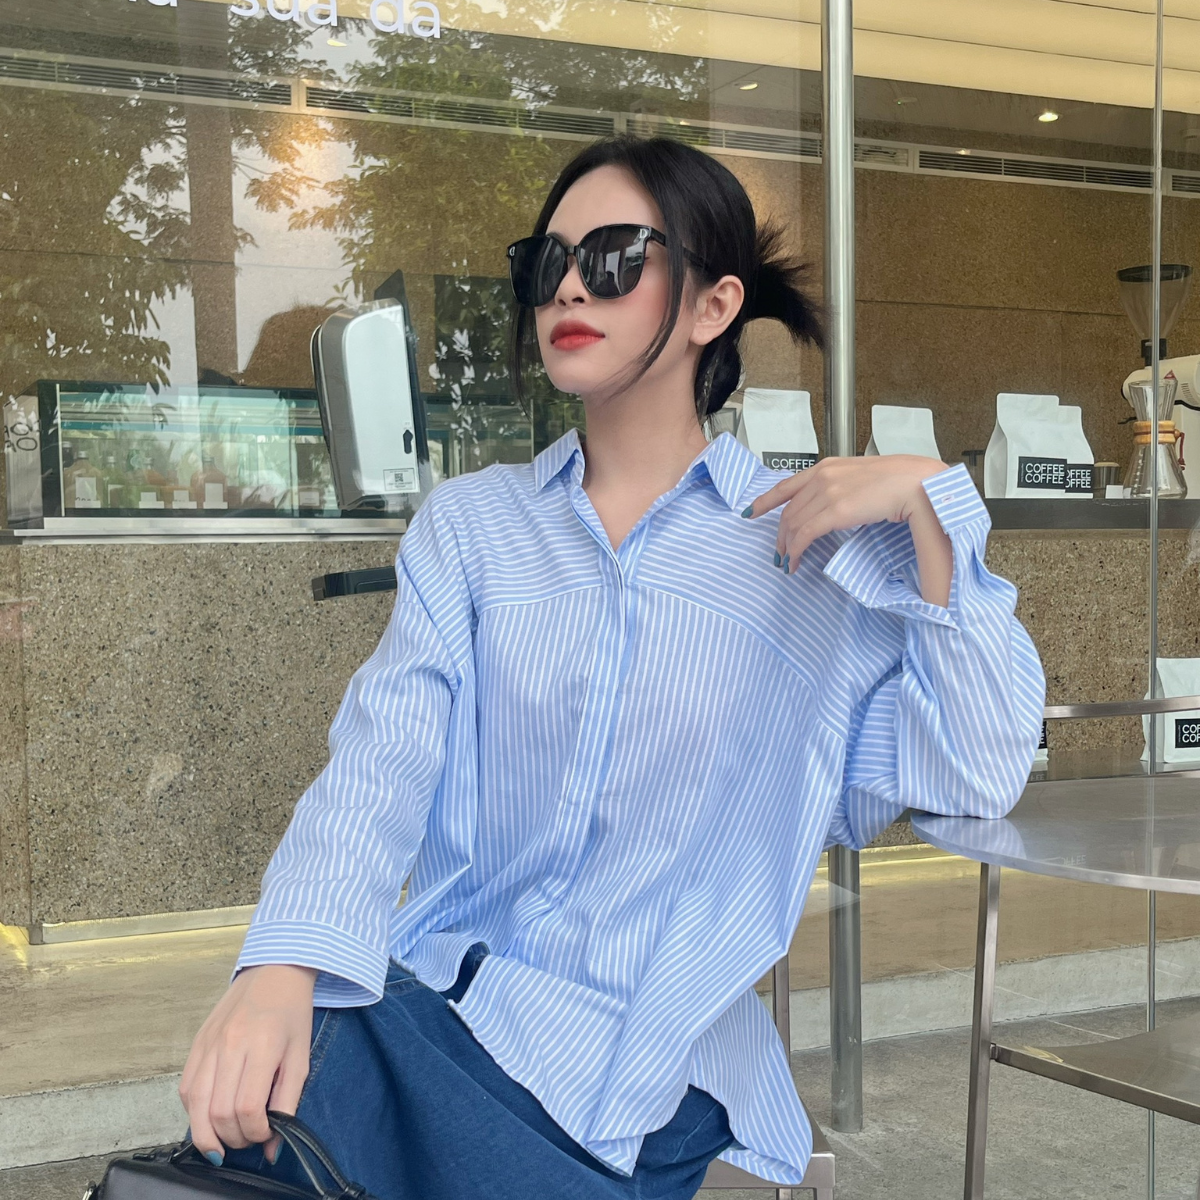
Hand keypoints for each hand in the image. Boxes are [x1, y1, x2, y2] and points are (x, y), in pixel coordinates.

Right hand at [179, 964, 317, 1164]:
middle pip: (218, 1112)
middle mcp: (230, 1044)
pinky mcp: (196, 1043)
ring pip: (195, 1105)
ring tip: (226, 1139)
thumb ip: (288, 1102)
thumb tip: (274, 1147)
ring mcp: (208, 1043)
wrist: (274, 971)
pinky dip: (194, 1112)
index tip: (267, 1133)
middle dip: (233, 1138)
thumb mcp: (301, 1057)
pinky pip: (186, 1089)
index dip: (256, 1132)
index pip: (248, 1107)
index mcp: (262, 1045)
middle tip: (248, 1138)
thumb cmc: (292, 1014)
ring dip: (208, 1133)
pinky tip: (210, 1115)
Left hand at [742, 455, 953, 605]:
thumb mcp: (865, 481)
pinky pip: (804, 534)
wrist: (920, 482)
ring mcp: (828, 491)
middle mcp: (823, 476)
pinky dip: (795, 551)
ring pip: (793, 524)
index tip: (752, 511)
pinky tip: (794, 562)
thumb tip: (844, 509)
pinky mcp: (836, 510)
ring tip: (787, 563)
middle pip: (788, 510)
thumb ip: (848, 491)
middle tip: (779, 552)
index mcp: (829, 467)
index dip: (766, 501)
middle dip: (779, 534)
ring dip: (786, 547)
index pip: (787, 484)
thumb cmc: (903, 482)